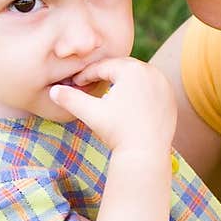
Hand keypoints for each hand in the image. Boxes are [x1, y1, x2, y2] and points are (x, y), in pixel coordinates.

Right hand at [49, 56, 176, 153]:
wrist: (146, 153)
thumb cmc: (117, 132)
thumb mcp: (91, 113)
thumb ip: (70, 99)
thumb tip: (51, 91)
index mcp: (130, 69)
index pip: (103, 67)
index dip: (87, 75)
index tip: (77, 83)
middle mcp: (150, 72)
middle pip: (122, 68)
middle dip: (106, 74)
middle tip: (92, 83)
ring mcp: (163, 84)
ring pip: (137, 76)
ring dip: (123, 81)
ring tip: (109, 90)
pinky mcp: (169, 97)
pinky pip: (150, 87)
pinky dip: (139, 91)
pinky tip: (128, 102)